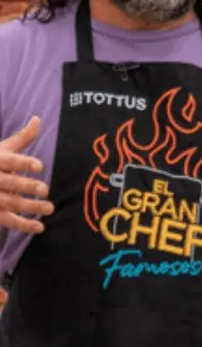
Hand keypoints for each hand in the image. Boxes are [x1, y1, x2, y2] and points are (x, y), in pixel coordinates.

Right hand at [0, 117, 53, 233]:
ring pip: (10, 203)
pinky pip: (8, 220)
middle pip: (9, 183)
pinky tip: (40, 227)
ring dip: (30, 207)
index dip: (23, 163)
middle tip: (45, 189)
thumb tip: (38, 118)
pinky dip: (23, 225)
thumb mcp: (2, 149)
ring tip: (51, 208)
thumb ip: (22, 138)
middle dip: (26, 186)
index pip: (9, 161)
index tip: (40, 165)